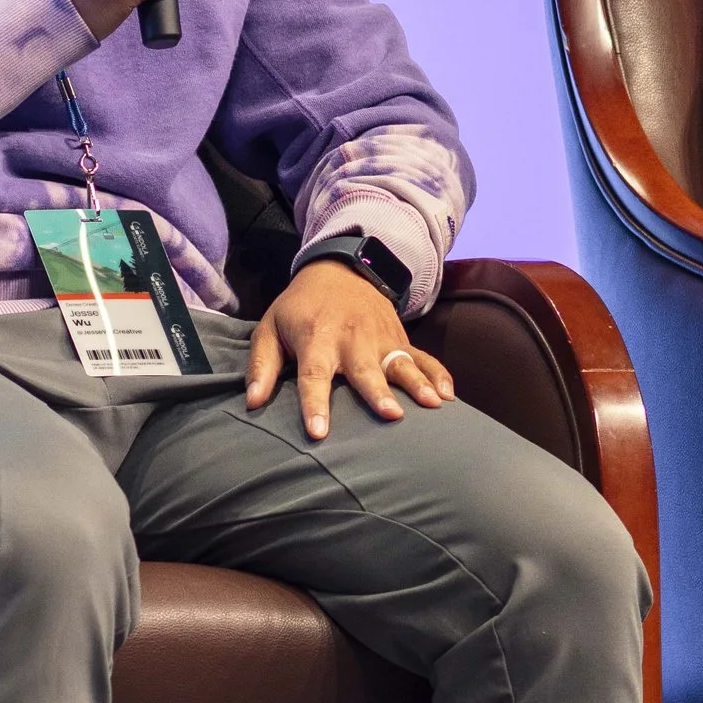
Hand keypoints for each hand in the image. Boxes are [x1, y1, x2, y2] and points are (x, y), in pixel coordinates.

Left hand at [244, 260, 454, 441]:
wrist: (340, 270)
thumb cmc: (300, 308)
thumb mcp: (270, 328)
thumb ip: (262, 366)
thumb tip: (253, 402)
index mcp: (316, 339)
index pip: (313, 375)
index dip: (315, 404)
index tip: (319, 432)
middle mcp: (351, 339)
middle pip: (365, 370)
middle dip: (377, 392)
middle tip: (391, 415)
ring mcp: (381, 338)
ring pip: (401, 363)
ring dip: (417, 383)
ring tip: (433, 405)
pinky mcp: (400, 338)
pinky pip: (423, 357)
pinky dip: (439, 374)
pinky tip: (449, 396)